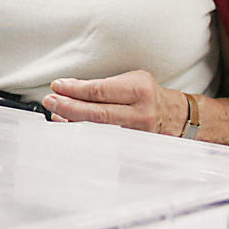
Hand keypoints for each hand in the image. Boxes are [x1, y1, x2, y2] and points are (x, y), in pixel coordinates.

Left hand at [42, 70, 185, 132]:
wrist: (177, 116)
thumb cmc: (150, 95)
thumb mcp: (132, 80)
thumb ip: (105, 86)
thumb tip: (71, 89)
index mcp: (139, 90)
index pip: (100, 91)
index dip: (75, 89)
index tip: (58, 86)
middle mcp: (140, 113)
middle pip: (97, 113)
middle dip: (68, 106)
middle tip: (50, 101)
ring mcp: (137, 133)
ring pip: (98, 130)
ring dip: (72, 121)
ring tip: (56, 113)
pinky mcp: (134, 147)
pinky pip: (103, 141)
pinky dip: (84, 133)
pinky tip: (70, 126)